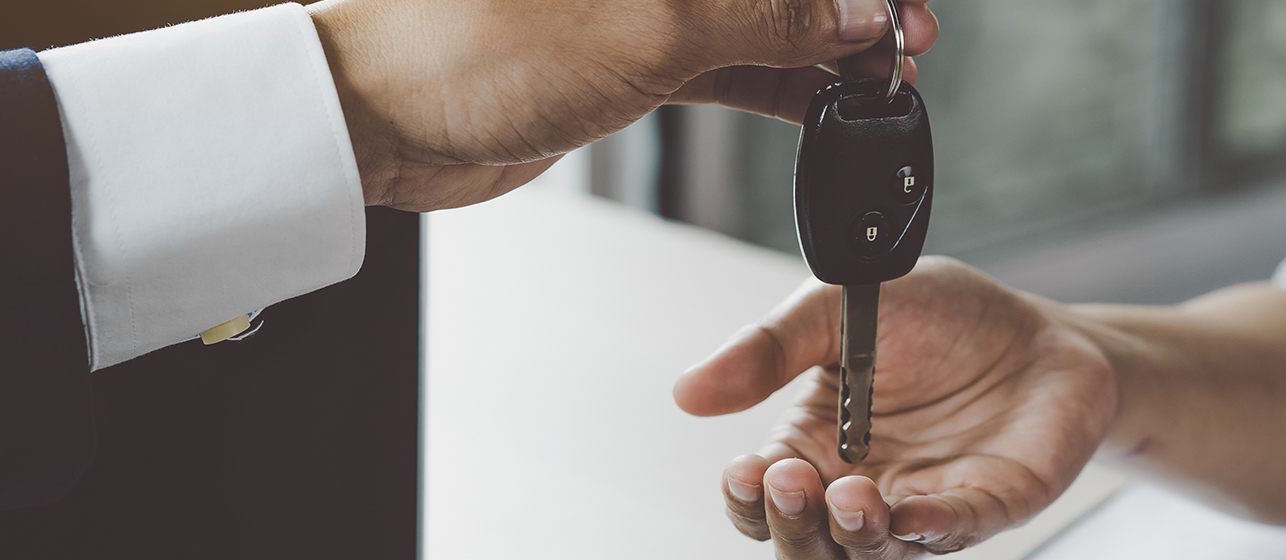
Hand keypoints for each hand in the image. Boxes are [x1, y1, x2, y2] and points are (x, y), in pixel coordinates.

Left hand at [305, 0, 937, 211]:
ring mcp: (639, 3)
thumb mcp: (647, 28)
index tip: (897, 2)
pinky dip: (777, 80)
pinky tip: (825, 101)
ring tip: (882, 79)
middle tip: (906, 42)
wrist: (379, 120)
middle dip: (845, 3)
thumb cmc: (470, 47)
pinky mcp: (627, 55)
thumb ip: (764, 15)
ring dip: (821, 46)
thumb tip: (855, 10)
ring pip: (757, 15)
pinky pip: (725, 59)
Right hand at [674, 257, 1116, 557]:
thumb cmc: (940, 317)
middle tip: (789, 481)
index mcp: (816, 444)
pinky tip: (909, 517)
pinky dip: (926, 532)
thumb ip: (769, 349)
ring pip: (867, 553)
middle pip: (805, 540)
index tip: (747, 468)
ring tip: (850, 495)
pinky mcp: (981, 508)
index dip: (746, 495)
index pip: (762, 496)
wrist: (1042, 327)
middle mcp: (861, 486)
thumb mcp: (840, 307)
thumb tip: (688, 393)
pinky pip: (947, 535)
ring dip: (850, 534)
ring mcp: (919, 505)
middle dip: (789, 523)